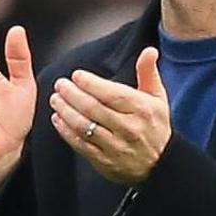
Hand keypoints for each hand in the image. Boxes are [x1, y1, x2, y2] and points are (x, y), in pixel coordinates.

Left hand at [53, 48, 171, 186]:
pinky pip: (81, 145)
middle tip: (60, 84)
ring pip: (84, 126)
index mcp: (142, 110)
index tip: (76, 75)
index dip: (91, 84)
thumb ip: (148, 73)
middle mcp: (128, 128)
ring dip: (65, 111)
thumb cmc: (155, 127)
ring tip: (56, 99)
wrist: (160, 165)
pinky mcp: (104, 162)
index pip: (112, 94)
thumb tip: (149, 51)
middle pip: (94, 109)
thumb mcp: (157, 98)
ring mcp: (115, 146)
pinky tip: (58, 120)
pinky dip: (66, 132)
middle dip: (72, 94)